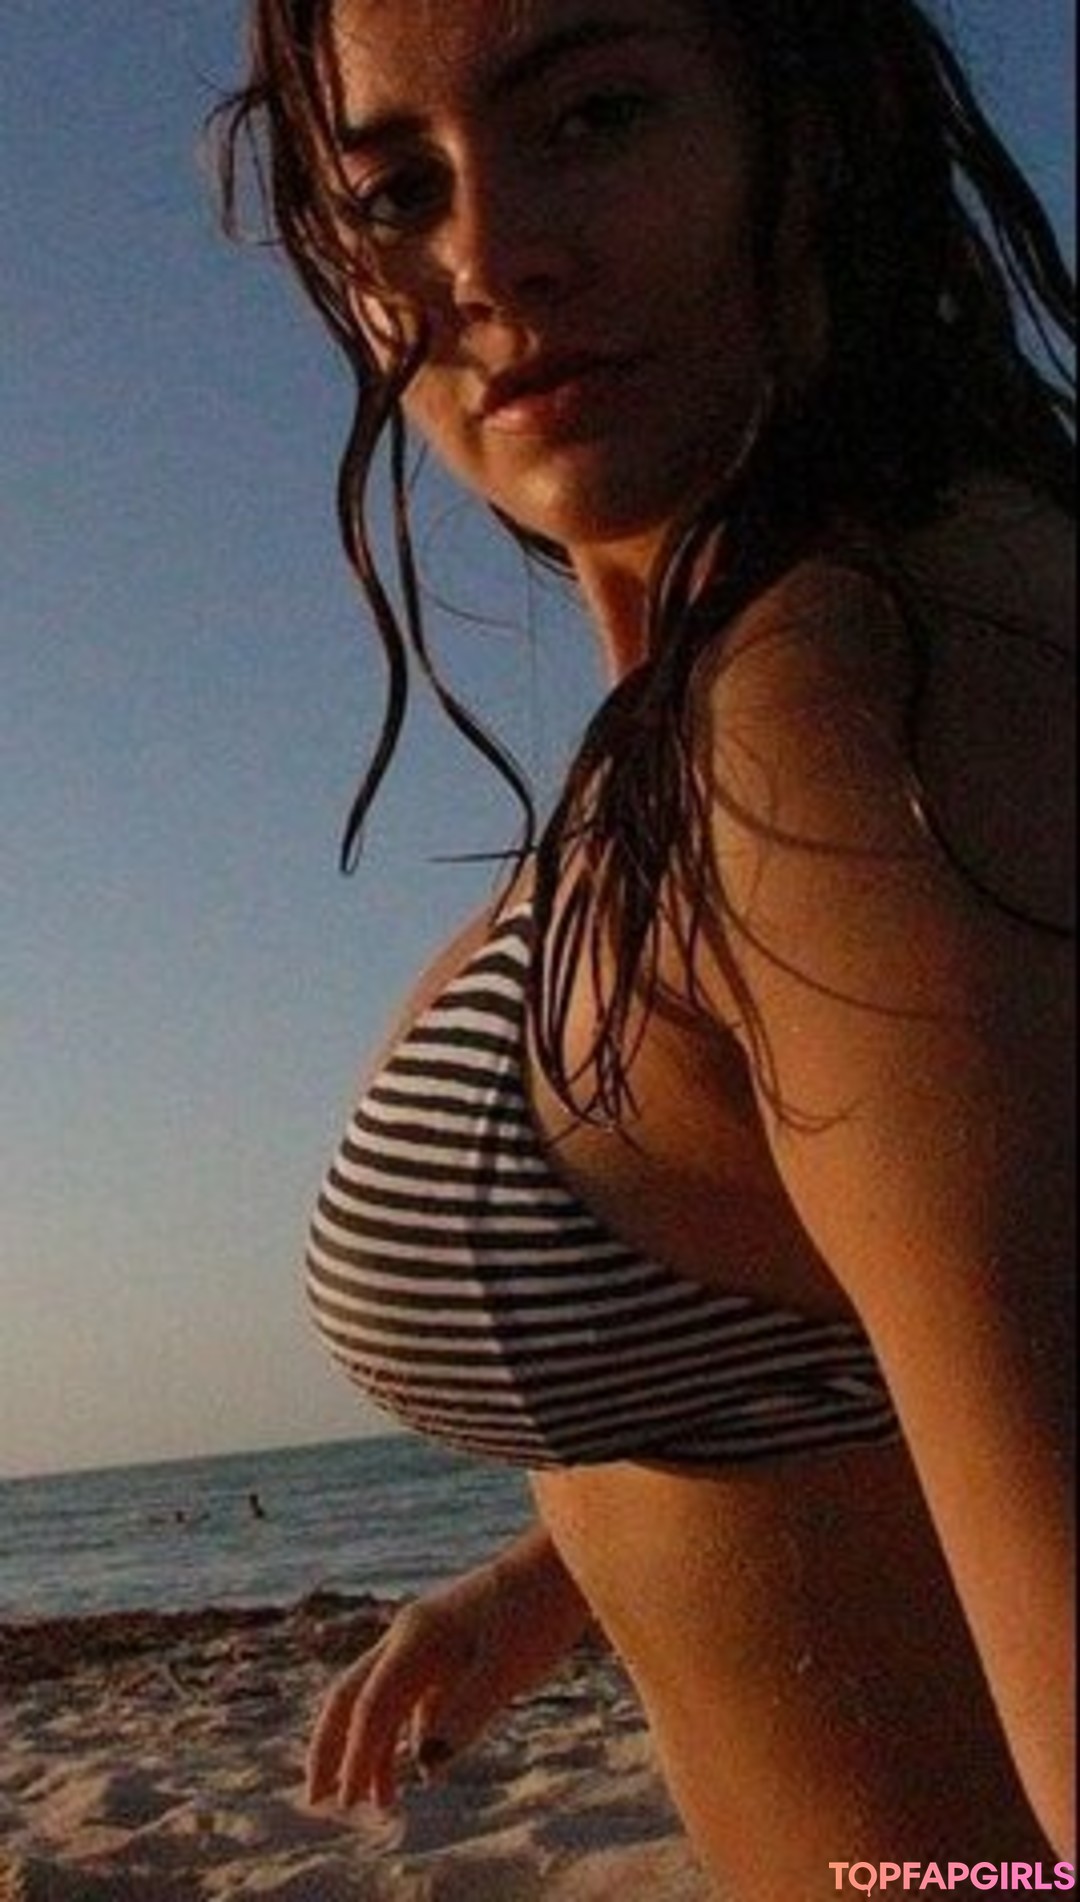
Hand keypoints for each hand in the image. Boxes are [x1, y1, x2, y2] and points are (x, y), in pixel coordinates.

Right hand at [306, 1528, 591, 1810]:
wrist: (562, 1567)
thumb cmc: (535, 1614)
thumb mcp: (506, 1667)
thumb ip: (466, 1713)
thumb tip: (424, 1765)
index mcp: (414, 1639)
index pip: (371, 1705)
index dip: (355, 1756)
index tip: (346, 1803)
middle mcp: (409, 1637)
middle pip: (352, 1696)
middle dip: (331, 1748)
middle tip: (317, 1801)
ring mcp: (427, 1641)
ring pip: (382, 1699)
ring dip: (372, 1749)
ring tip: (376, 1803)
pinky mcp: (449, 1649)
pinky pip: (413, 1696)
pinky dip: (406, 1732)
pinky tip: (417, 1763)